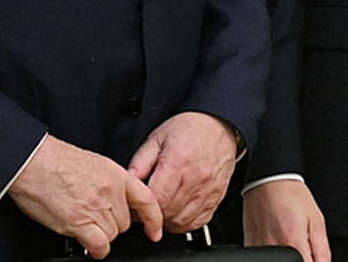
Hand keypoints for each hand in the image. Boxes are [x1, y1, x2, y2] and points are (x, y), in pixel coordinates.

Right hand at [8, 134, 162, 258]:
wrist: (33, 161)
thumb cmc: (56, 162)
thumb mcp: (96, 165)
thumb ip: (110, 183)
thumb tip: (115, 202)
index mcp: (117, 175)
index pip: (146, 200)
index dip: (153, 219)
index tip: (155, 231)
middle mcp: (111, 191)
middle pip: (125, 223)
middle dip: (113, 225)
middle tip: (97, 221)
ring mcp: (95, 207)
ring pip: (112, 234)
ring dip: (102, 236)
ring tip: (87, 228)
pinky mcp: (78, 222)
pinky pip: (99, 244)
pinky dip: (97, 250)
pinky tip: (91, 248)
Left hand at [126, 112, 236, 232]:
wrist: (219, 123)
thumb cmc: (189, 129)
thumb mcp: (157, 138)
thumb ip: (140, 162)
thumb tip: (128, 183)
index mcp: (179, 163)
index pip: (156, 200)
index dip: (142, 207)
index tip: (137, 203)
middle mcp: (197, 179)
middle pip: (168, 213)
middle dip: (154, 214)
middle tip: (147, 205)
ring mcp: (209, 189)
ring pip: (182, 221)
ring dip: (168, 220)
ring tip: (162, 208)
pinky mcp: (217, 195)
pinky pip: (199, 221)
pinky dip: (185, 222)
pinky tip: (178, 212)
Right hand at [243, 179, 329, 261]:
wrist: (268, 181)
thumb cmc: (292, 197)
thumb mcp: (317, 221)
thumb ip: (322, 251)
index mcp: (293, 244)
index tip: (312, 255)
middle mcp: (274, 251)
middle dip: (303, 258)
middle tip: (302, 243)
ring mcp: (258, 251)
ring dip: (288, 257)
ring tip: (289, 238)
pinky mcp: (248, 248)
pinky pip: (265, 258)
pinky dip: (274, 254)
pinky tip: (277, 238)